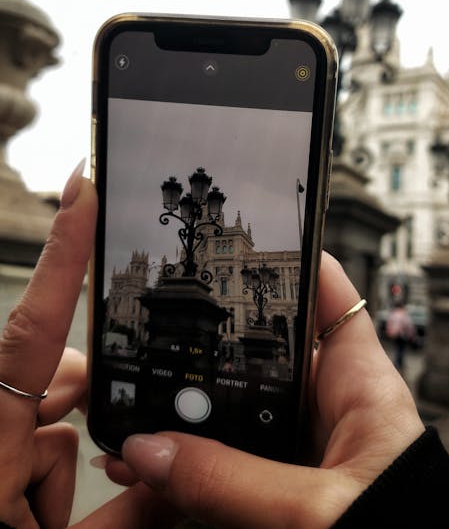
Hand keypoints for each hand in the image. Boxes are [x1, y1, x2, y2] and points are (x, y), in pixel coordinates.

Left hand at [0, 167, 96, 528]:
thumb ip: (122, 519)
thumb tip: (182, 485)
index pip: (34, 326)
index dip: (63, 252)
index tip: (81, 188)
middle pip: (56, 372)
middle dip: (83, 400)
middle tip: (95, 460)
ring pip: (48, 415)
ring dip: (58, 460)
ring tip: (37, 521)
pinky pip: (33, 438)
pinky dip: (42, 473)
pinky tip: (31, 514)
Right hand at [102, 253, 424, 528]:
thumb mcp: (317, 510)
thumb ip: (236, 482)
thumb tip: (154, 451)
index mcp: (362, 390)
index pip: (332, 302)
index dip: (296, 264)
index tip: (249, 240)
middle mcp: (328, 413)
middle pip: (264, 356)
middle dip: (210, 351)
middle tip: (158, 339)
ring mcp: (299, 452)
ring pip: (235, 415)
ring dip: (186, 414)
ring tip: (135, 407)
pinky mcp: (276, 488)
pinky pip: (223, 465)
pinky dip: (185, 466)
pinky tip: (146, 463)